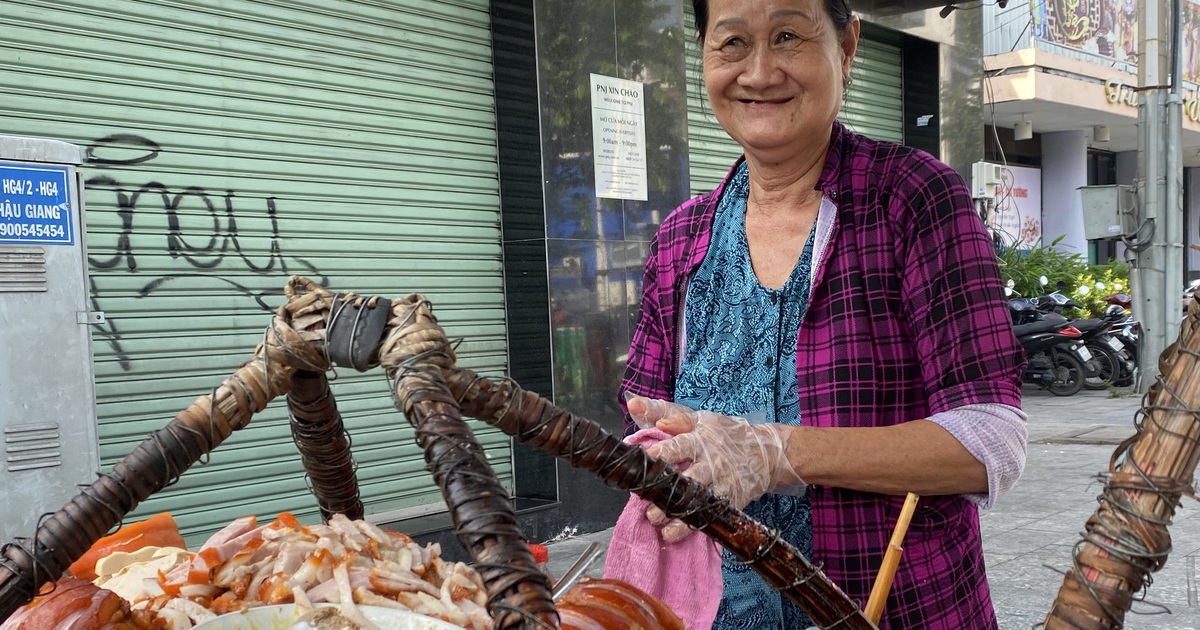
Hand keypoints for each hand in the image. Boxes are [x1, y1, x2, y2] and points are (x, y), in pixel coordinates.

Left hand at [629, 398, 804, 542]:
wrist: (766, 453)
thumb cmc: (724, 434)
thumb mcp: (699, 418)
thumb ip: (665, 413)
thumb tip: (634, 405)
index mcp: (700, 440)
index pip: (680, 446)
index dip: (663, 453)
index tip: (647, 459)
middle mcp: (711, 463)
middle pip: (688, 480)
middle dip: (667, 492)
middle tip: (646, 503)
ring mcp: (722, 484)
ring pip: (699, 502)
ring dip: (678, 515)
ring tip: (659, 525)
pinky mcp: (731, 502)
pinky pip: (711, 516)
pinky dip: (693, 526)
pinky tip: (675, 534)